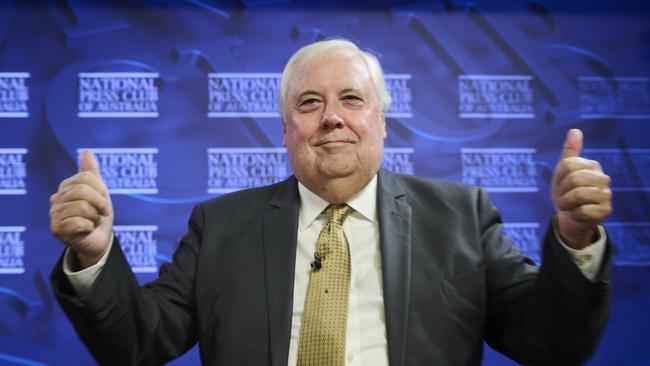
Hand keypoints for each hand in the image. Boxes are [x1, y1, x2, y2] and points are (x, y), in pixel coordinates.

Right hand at [50, 150, 113, 268]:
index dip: (100, 190)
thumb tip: (86, 151)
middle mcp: (56, 198)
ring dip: (94, 217)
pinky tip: (85, 230)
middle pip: (83, 191)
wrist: (99, 240)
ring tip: (92, 221)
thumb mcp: (99, 191)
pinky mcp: (56, 230)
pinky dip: (89, 227)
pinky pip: (79, 223)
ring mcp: (54, 214)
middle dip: (99, 203)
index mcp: (66, 186)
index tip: (102, 201)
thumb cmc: (98, 215)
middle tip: (101, 213)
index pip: (86, 177)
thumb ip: (91, 172)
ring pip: (82, 208)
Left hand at [551, 129, 611, 248]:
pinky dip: (573, 213)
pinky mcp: (605, 211)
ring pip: (578, 195)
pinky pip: (582, 211)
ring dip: (566, 203)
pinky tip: (577, 213)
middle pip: (573, 179)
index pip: (567, 164)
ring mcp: (606, 195)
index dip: (558, 177)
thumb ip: (569, 151)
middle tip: (564, 197)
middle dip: (562, 191)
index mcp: (593, 165)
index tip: (560, 183)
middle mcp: (603, 178)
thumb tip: (575, 130)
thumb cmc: (567, 191)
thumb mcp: (563, 171)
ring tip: (569, 205)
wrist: (570, 216)